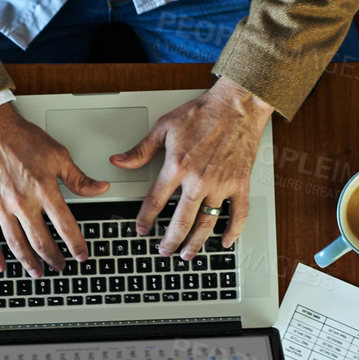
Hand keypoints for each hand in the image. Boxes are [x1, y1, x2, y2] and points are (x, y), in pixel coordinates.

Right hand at [0, 104, 109, 276]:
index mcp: (43, 190)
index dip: (76, 244)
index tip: (81, 254)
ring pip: (16, 244)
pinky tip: (1, 265)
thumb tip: (101, 188)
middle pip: (41, 241)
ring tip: (37, 272)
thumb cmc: (21, 138)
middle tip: (61, 266)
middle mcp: (22, 202)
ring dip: (28, 262)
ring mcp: (1, 207)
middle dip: (54, 258)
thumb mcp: (58, 155)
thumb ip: (79, 178)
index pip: (65, 225)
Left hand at [109, 77, 273, 258]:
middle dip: (169, 240)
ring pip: (206, 223)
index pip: (155, 201)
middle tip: (163, 250)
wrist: (237, 106)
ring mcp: (221, 184)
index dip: (145, 219)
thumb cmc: (202, 113)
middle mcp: (198, 180)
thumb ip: (141, 150)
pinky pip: (238, 214)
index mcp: (177, 167)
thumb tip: (118, 161)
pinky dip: (233, 231)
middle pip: (180, 220)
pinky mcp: (240, 184)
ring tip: (187, 254)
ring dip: (196, 242)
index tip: (141, 229)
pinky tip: (225, 241)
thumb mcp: (164, 127)